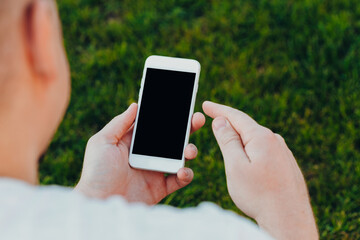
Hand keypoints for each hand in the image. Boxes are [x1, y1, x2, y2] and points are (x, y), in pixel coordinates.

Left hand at [75, 103, 204, 204]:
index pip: (154, 125)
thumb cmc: (96, 172)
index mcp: (133, 142)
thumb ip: (119, 123)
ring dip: (190, 150)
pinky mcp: (160, 188)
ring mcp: (154, 171)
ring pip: (179, 156)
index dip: (168, 116)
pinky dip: (186, 174)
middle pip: (171, 138)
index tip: (182, 106)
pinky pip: (179, 179)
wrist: (98, 204)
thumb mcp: (102, 142)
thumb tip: (135, 105)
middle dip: (187, 128)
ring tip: (189, 150)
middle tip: (197, 119)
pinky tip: (182, 171)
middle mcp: (146, 154)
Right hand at [202, 101, 317, 239]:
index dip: (218, 110)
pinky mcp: (286, 164)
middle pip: (246, 127)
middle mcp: (275, 140)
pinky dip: (251, 151)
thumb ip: (227, 141)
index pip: (235, 116)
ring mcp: (283, 152)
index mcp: (261, 137)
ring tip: (227, 144)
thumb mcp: (235, 166)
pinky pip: (264, 151)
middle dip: (228, 124)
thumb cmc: (259, 195)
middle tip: (212, 120)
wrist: (288, 220)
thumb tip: (221, 121)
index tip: (206, 104)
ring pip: (255, 140)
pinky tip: (248, 161)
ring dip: (240, 140)